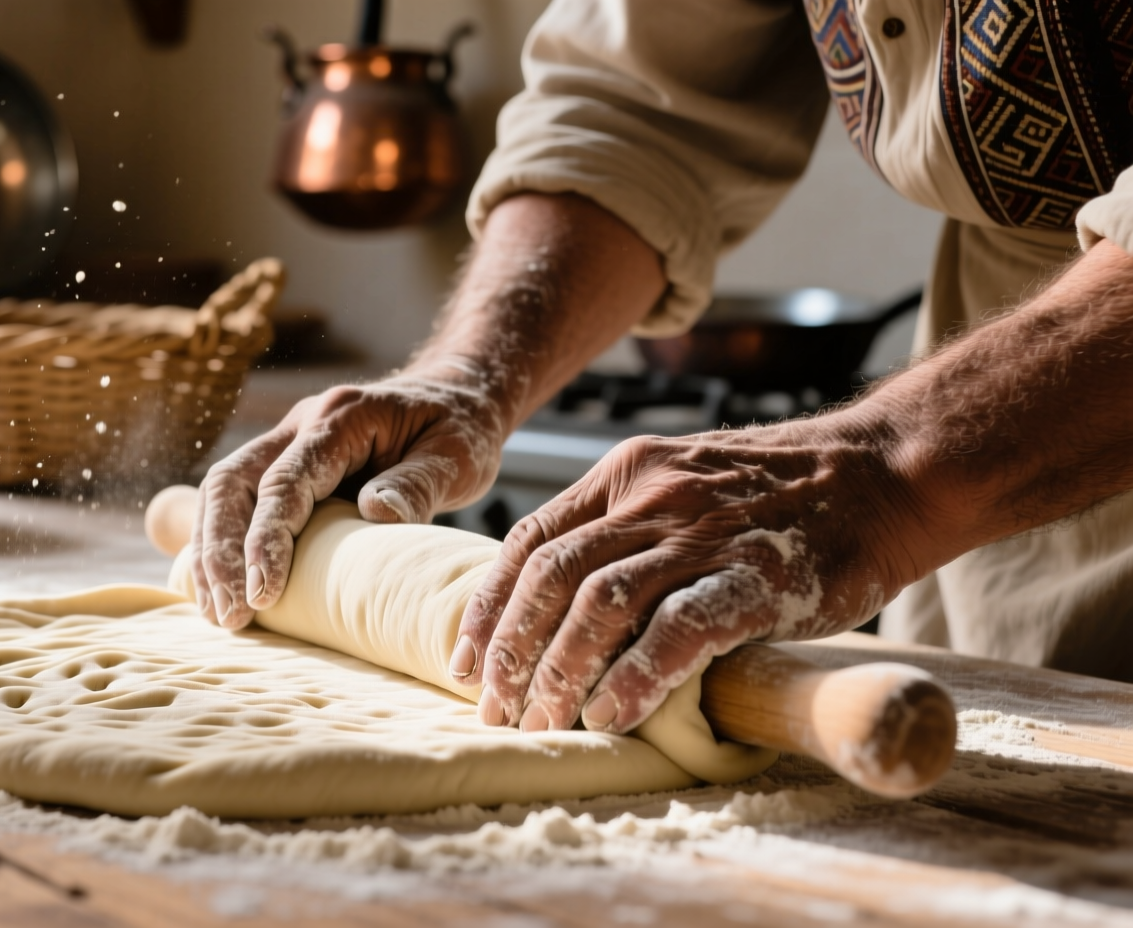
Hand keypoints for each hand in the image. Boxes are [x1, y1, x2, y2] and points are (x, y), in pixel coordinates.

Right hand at [190, 360, 509, 628]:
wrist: (455, 398)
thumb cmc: (458, 429)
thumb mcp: (455, 456)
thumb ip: (416, 484)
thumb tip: (376, 516)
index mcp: (339, 419)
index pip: (285, 480)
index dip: (265, 539)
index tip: (262, 594)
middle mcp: (300, 425)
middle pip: (231, 482)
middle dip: (220, 551)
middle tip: (229, 614)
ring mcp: (286, 442)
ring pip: (222, 492)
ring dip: (211, 552)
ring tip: (218, 614)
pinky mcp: (285, 467)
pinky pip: (236, 502)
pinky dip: (220, 545)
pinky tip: (218, 590)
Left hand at [449, 412, 929, 734]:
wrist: (883, 474)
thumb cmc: (779, 494)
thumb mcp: (681, 483)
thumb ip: (624, 527)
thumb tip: (558, 604)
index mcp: (625, 474)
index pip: (530, 541)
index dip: (490, 607)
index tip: (465, 660)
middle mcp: (653, 498)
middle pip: (552, 577)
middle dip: (513, 649)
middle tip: (495, 708)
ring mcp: (704, 535)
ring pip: (600, 604)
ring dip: (560, 670)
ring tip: (543, 721)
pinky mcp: (757, 578)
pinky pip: (678, 631)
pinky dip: (635, 677)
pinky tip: (610, 715)